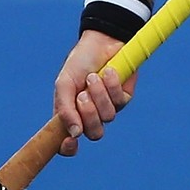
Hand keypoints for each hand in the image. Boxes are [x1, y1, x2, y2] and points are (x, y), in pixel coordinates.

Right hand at [53, 30, 133, 154]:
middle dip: (89, 114)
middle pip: (94, 134)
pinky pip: (120, 102)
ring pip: (108, 117)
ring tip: (93, 77)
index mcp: (72, 115)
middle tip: (83, 94)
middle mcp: (91, 115)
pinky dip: (112, 85)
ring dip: (99, 96)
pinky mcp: (125, 98)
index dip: (68, 149)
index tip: (70, 141)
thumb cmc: (79, 63)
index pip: (69, 143)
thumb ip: (65, 109)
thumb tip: (74, 135)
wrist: (101, 41)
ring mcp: (109, 108)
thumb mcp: (64, 84)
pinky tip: (109, 71)